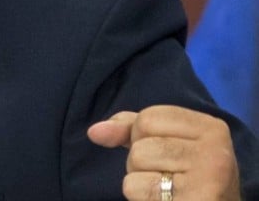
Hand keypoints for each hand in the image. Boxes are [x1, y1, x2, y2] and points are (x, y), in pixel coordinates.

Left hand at [88, 105, 240, 199]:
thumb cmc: (188, 180)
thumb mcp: (167, 145)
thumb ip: (131, 130)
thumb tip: (95, 132)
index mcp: (211, 128)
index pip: (148, 117)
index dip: (142, 136)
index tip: (166, 155)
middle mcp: (215, 150)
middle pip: (141, 141)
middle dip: (141, 161)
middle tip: (169, 178)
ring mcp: (209, 177)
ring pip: (136, 161)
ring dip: (140, 180)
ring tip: (168, 190)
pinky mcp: (196, 199)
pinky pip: (136, 187)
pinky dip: (141, 197)